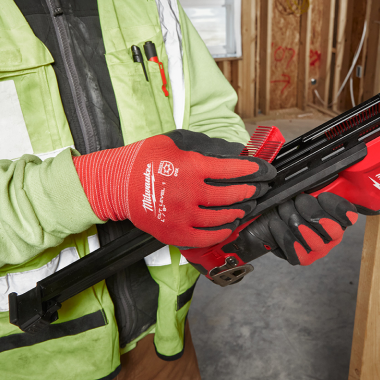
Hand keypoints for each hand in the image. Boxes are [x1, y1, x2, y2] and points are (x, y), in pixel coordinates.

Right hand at [73, 129, 274, 247]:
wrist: (116, 184)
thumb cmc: (145, 159)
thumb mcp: (176, 142)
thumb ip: (204, 147)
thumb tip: (232, 153)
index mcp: (192, 167)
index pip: (231, 170)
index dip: (252, 171)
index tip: (263, 171)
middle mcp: (190, 193)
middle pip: (230, 196)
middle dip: (250, 192)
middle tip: (258, 189)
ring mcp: (183, 216)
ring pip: (221, 218)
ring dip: (238, 212)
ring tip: (245, 207)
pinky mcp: (175, 233)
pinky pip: (206, 237)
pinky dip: (221, 233)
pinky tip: (228, 227)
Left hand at [243, 192, 357, 265]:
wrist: (269, 217)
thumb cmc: (289, 202)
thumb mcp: (306, 188)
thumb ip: (322, 183)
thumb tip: (334, 173)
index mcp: (339, 215)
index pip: (349, 215)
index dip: (337, 207)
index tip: (322, 196)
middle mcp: (333, 236)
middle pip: (329, 227)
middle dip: (308, 210)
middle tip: (296, 201)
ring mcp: (320, 249)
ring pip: (311, 239)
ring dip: (291, 220)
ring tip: (283, 210)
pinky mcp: (304, 259)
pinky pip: (297, 251)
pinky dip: (283, 234)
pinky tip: (277, 224)